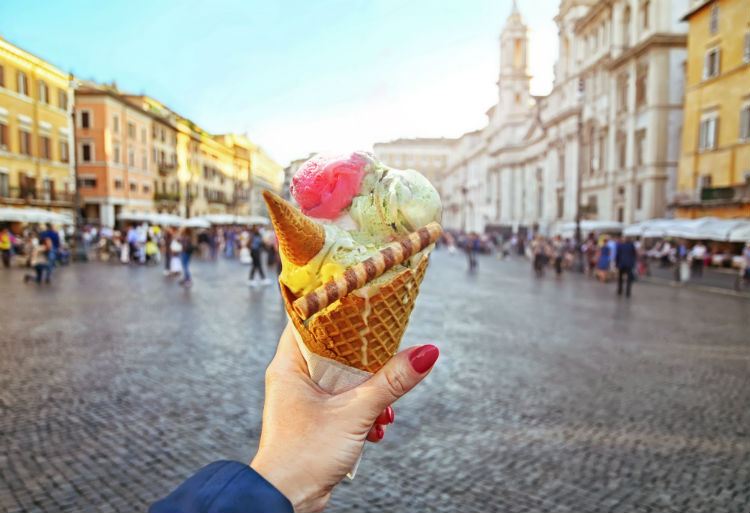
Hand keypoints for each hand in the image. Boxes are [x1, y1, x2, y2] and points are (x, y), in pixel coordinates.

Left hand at [250, 322, 438, 512]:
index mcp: (289, 365)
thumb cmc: (302, 457)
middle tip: (387, 353)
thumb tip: (423, 354)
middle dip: (365, 358)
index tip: (362, 301)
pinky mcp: (316, 419)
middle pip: (334, 348)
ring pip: (344, 378)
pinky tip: (376, 425)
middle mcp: (293, 378)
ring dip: (369, 391)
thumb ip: (391, 382)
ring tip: (384, 406)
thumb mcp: (355, 413)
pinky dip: (363, 410)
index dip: (336, 308)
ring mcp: (304, 399)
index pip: (309, 320)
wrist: (287, 500)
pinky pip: (345, 401)